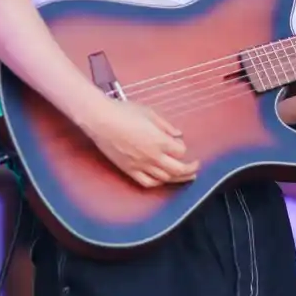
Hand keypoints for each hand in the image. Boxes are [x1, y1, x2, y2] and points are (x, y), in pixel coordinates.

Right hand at [83, 97, 199, 188]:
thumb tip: (178, 134)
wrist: (101, 120)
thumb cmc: (124, 112)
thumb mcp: (149, 113)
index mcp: (160, 140)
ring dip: (177, 178)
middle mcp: (153, 156)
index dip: (184, 149)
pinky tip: (162, 179)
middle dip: (190, 170)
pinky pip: (147, 182)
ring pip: (164, 178)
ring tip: (184, 176)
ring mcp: (141, 165)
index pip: (181, 151)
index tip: (181, 145)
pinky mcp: (129, 170)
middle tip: (195, 167)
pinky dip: (158, 183)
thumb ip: (166, 126)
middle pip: (178, 169)